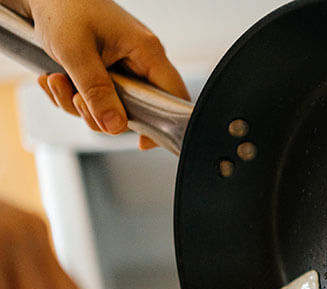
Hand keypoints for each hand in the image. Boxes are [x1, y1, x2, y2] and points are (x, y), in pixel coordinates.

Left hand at [22, 0, 188, 149]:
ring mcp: (124, 68)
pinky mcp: (107, 72)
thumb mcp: (76, 52)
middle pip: (138, 111)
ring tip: (57, 81)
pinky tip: (56, 79)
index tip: (142, 141)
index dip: (164, 125)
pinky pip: (96, 99)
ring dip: (79, 104)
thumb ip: (97, 91)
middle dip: (100, 113)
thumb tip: (115, 127)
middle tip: (76, 99)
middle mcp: (141, 62)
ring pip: (112, 108)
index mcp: (147, 51)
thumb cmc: (62, 6)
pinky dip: (72, 96)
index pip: (174, 98)